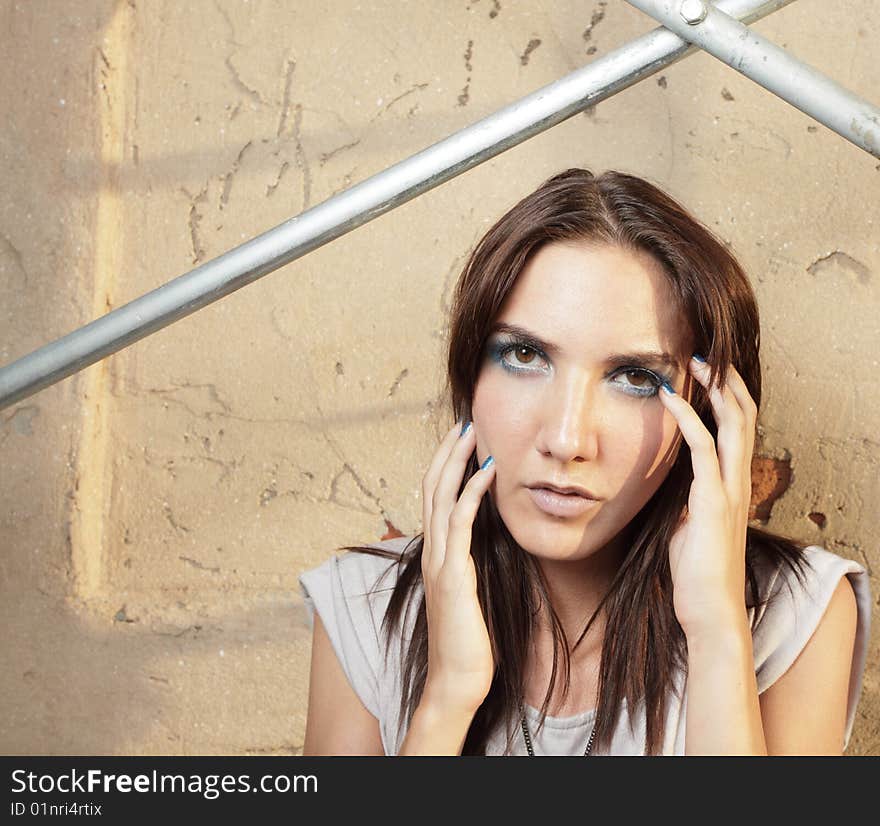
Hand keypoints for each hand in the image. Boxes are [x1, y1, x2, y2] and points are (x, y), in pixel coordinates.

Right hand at [420, 420, 496, 713]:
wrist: (456, 682)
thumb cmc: (468, 643)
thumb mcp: (469, 595)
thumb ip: (469, 567)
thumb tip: (481, 547)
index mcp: (436, 556)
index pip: (435, 499)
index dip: (445, 467)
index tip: (462, 442)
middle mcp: (432, 552)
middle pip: (432, 488)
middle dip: (447, 453)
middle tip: (463, 423)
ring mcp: (439, 562)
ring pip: (441, 498)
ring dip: (456, 462)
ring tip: (471, 433)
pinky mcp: (453, 575)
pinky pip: (461, 523)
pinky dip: (472, 493)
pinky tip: (487, 472)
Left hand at [658, 355, 757, 636]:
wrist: (709, 608)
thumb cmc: (696, 569)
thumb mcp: (689, 522)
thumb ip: (687, 497)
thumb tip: (670, 479)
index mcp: (733, 485)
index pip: (738, 429)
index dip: (728, 397)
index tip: (708, 372)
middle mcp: (738, 481)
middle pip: (744, 417)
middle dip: (727, 382)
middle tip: (706, 353)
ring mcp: (730, 490)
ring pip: (734, 425)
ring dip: (715, 390)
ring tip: (696, 362)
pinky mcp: (713, 501)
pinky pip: (704, 449)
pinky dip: (689, 419)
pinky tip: (672, 398)